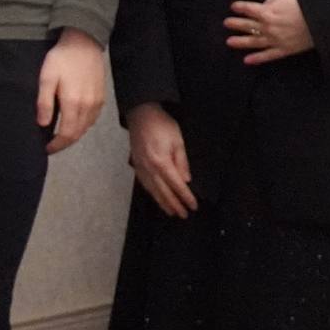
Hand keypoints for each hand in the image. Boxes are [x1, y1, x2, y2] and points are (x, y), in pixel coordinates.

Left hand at [37, 27, 106, 154]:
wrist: (83, 43)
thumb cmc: (62, 59)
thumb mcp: (46, 78)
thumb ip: (44, 102)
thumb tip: (43, 124)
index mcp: (73, 103)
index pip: (66, 134)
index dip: (57, 145)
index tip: (46, 149)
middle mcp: (88, 106)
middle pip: (77, 134)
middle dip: (64, 143)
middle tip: (51, 145)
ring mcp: (97, 102)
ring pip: (86, 128)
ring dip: (73, 135)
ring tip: (60, 136)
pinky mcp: (101, 97)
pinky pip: (92, 119)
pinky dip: (83, 126)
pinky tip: (74, 122)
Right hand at [125, 101, 197, 217]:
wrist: (141, 114)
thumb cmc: (162, 125)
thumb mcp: (178, 141)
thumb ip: (182, 162)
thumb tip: (185, 180)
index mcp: (161, 162)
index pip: (176, 185)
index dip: (185, 197)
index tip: (193, 206)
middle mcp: (149, 168)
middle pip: (163, 192)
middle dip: (174, 204)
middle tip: (183, 215)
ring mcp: (140, 167)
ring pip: (152, 190)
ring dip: (162, 202)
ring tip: (170, 211)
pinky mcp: (136, 164)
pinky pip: (144, 184)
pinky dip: (151, 193)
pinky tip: (156, 196)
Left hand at [226, 0, 313, 64]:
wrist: (324, 20)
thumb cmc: (307, 3)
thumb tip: (265, 4)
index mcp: (268, 12)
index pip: (249, 9)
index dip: (240, 7)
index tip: (233, 6)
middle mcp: (268, 27)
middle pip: (247, 25)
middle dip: (236, 23)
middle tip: (227, 23)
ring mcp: (275, 40)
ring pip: (253, 42)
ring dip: (240, 42)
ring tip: (229, 42)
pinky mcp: (284, 50)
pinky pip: (267, 56)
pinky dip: (257, 59)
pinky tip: (246, 61)